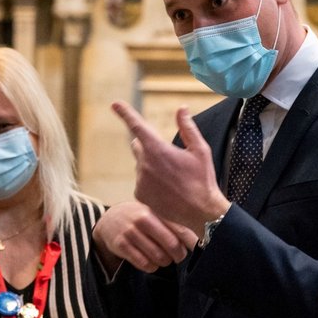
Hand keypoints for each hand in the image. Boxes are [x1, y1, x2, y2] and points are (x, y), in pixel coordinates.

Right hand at [93, 201, 196, 272]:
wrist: (109, 219)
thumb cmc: (140, 218)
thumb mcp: (155, 214)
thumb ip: (175, 223)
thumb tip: (201, 239)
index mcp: (156, 210)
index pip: (181, 229)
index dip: (193, 242)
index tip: (197, 248)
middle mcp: (143, 219)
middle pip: (172, 245)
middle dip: (179, 255)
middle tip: (178, 256)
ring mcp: (131, 232)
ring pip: (159, 257)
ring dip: (165, 262)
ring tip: (163, 258)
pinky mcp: (121, 245)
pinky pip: (144, 264)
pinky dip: (151, 267)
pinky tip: (151, 262)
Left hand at [112, 102, 229, 231]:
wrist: (200, 213)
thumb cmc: (202, 180)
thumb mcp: (200, 150)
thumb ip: (188, 128)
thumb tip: (181, 109)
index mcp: (158, 150)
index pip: (137, 126)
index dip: (125, 113)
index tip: (115, 104)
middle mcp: (144, 164)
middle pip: (138, 145)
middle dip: (149, 145)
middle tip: (167, 155)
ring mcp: (140, 180)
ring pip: (141, 164)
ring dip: (151, 165)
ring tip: (173, 178)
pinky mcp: (139, 194)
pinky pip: (141, 181)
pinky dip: (150, 181)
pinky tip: (167, 189)